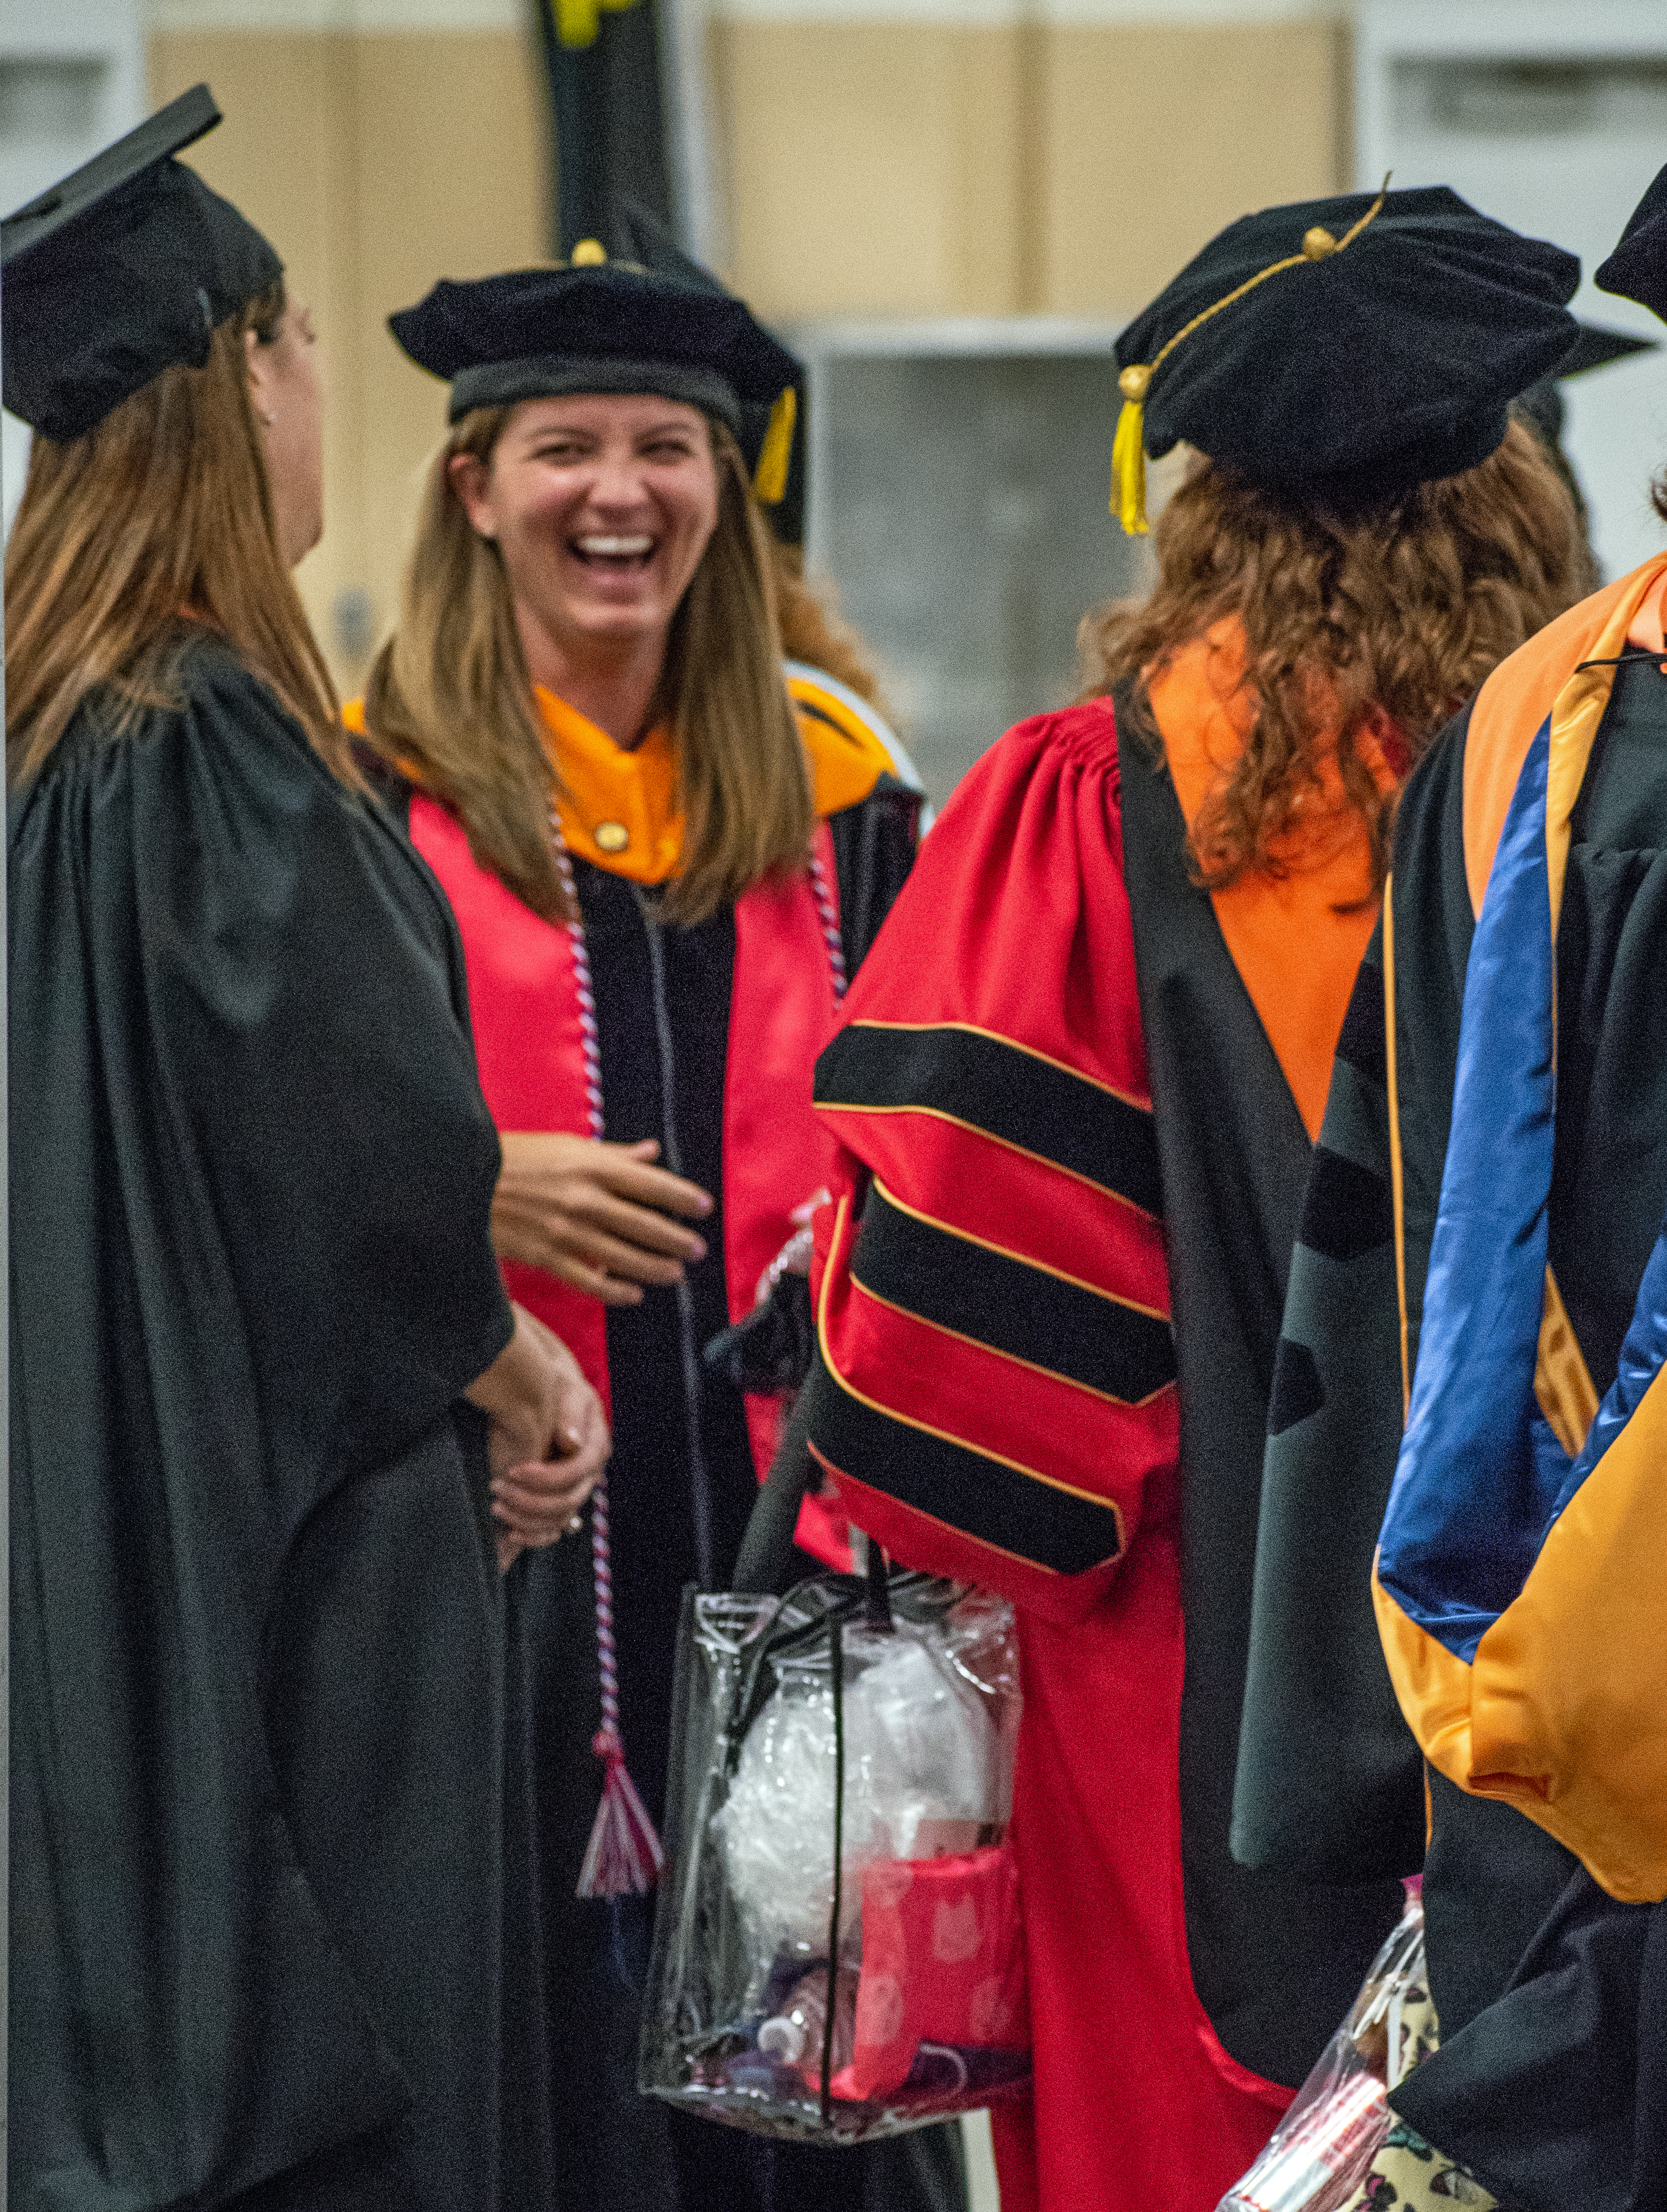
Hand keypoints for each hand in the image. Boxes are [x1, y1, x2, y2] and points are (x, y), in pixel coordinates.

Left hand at [465, 1304, 610, 1568]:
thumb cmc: (557, 1388)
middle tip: (497, 1488)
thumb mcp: (566, 1390)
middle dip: (530, 1500)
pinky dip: (534, 1536)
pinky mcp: (559, 1501)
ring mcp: (574, 1489)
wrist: (549, 1394)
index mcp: (595, 1447)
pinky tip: (511, 1531)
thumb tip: (572, 1442)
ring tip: (497, 1505)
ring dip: (527, 1519)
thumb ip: (570, 1412)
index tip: (513, 1470)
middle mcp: (588, 1473)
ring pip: (559, 1520)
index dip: (545, 1478)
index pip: (575, 1473)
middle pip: (567, 1502)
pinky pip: (553, 1531)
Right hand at [492, 1132, 712, 1306]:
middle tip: (697, 1249)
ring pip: (624, 1257)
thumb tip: (651, 1152)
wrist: (459, 1180)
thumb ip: (612, 1153)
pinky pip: (589, 1280)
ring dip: (656, 1268)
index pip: (652, 1184)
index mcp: (591, 1166)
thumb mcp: (565, 1145)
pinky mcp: (545, 1256)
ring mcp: (565, 1231)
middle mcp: (584, 1199)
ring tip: (675, 1273)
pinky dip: (615, 1291)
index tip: (704, 1208)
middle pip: (645, 1224)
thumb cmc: (514, 1158)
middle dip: (677, 1239)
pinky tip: (633, 1294)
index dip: (683, 1198)